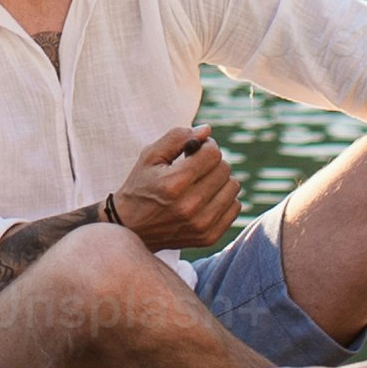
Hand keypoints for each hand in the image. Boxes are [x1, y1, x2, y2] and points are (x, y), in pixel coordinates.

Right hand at [110, 127, 241, 254]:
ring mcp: (201, 225)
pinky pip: (235, 207)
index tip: (195, 150)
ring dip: (220, 180)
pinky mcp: (208, 237)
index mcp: (174, 183)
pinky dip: (224, 199)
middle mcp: (190, 206)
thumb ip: (177, 137)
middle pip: (224, 169)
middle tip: (195, 167)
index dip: (206, 146)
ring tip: (201, 183)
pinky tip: (206, 199)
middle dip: (212, 162)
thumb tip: (207, 130)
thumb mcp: (150, 156)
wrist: (131, 229)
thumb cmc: (141, 186)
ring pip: (233, 187)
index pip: (212, 154)